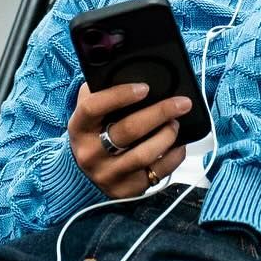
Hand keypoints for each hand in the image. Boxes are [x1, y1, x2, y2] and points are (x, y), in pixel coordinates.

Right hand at [68, 82, 191, 196]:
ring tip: (176, 123)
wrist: (83, 175)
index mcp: (78, 128)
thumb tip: (128, 70)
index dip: (120, 95)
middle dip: (159, 112)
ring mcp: (108, 174)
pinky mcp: (127, 190)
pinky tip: (178, 144)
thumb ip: (100, 91)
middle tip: (181, 103)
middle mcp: (90, 153)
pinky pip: (156, 173)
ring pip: (144, 154)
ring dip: (167, 135)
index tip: (145, 87)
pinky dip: (173, 157)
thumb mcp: (89, 113)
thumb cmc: (94, 134)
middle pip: (128, 130)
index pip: (93, 107)